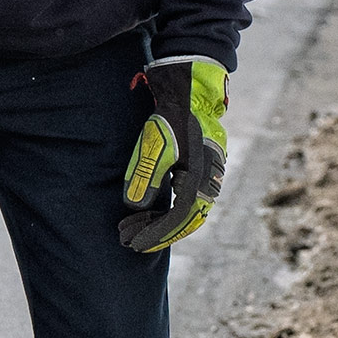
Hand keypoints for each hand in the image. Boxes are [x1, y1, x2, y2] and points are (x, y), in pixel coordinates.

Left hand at [119, 56, 227, 252]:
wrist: (190, 95)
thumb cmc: (172, 118)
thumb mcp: (155, 146)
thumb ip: (146, 175)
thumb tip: (135, 207)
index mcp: (201, 179)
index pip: (178, 219)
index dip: (155, 234)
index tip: (133, 243)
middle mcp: (210, 183)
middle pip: (183, 222)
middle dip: (155, 234)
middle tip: (127, 241)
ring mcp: (208, 179)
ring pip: (185, 214)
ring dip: (159, 224)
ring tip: (132, 229)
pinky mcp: (202, 174)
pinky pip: (186, 203)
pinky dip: (166, 212)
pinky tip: (146, 213)